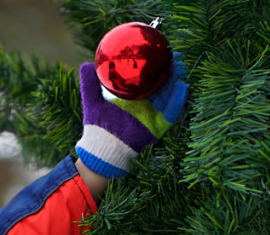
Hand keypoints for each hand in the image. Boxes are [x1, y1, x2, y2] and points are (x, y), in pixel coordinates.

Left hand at [75, 57, 187, 178]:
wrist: (100, 148)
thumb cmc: (97, 126)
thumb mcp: (92, 100)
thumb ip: (90, 84)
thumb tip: (87, 64)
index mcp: (132, 98)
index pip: (147, 79)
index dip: (154, 67)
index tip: (158, 52)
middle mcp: (144, 105)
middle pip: (161, 85)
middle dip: (169, 71)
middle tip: (174, 55)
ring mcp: (152, 115)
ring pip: (168, 95)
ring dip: (175, 81)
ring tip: (179, 66)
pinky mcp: (157, 127)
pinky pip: (171, 113)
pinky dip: (177, 100)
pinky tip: (182, 87)